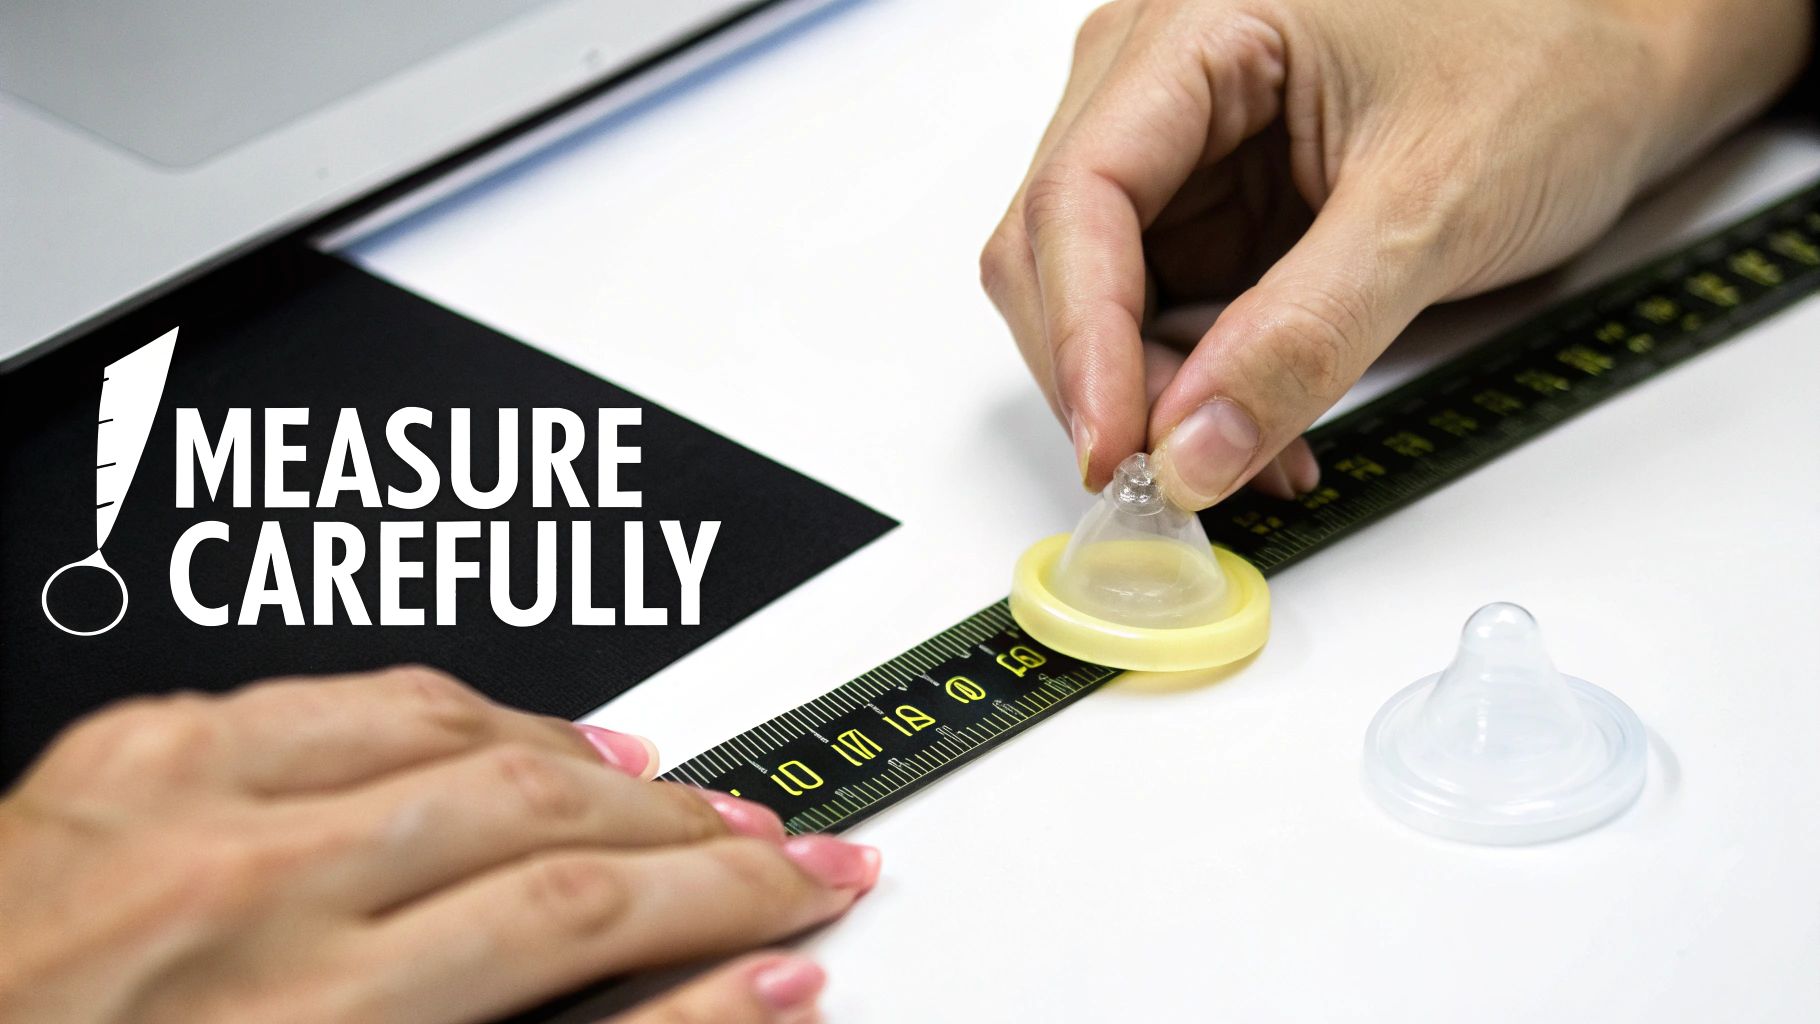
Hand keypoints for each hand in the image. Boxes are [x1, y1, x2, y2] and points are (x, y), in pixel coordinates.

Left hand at [0, 667, 877, 1023]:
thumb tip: (733, 1002)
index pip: (578, 921)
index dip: (723, 902)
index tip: (800, 900)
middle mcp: (242, 893)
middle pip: (543, 819)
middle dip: (695, 834)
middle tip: (782, 844)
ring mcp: (180, 802)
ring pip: (460, 734)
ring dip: (598, 768)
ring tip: (682, 798)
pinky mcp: (133, 751)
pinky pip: (339, 692)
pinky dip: (460, 710)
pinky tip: (520, 733)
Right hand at [983, 0, 1807, 506]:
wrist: (1616, 66)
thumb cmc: (1549, 69)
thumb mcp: (1432, 205)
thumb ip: (1304, 336)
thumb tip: (1194, 450)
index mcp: (1196, 27)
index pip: (1080, 192)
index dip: (1081, 335)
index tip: (1117, 449)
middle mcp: (1156, 77)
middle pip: (1055, 249)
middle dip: (1104, 376)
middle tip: (1172, 479)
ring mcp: (1175, 147)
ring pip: (1087, 294)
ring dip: (1146, 394)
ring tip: (1244, 455)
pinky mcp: (1204, 207)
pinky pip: (1150, 313)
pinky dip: (1184, 386)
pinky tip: (1249, 424)